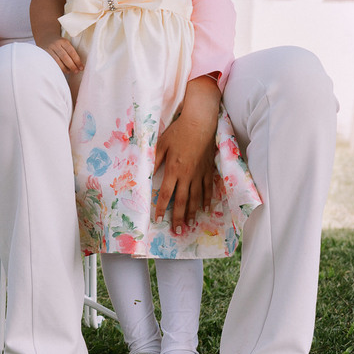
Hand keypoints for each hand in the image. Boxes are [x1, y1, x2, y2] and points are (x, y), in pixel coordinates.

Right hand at [43, 39, 82, 73]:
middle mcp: (55, 44)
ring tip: (69, 72)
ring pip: (57, 60)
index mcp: (63, 41)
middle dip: (71, 65)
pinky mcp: (44, 54)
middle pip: (64, 57)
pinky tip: (60, 71)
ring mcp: (48, 49)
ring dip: (64, 68)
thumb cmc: (59, 44)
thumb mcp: (65, 43)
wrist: (46, 38)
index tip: (81, 67)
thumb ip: (70, 52)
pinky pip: (51, 62)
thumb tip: (78, 65)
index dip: (77, 61)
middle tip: (76, 71)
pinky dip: (57, 67)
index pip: (71, 52)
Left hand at [153, 77, 220, 232]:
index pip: (166, 193)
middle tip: (177, 231)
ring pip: (196, 198)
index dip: (161, 208)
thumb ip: (152, 161)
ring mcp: (200, 174)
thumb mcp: (160, 145)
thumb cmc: (178, 132)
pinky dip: (206, 200)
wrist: (200, 123)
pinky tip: (205, 209)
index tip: (157, 219)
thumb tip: (144, 175)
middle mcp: (188, 175)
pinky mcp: (208, 170)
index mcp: (174, 169)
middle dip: (179, 217)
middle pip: (183, 201)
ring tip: (190, 225)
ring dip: (192, 213)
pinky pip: (208, 189)